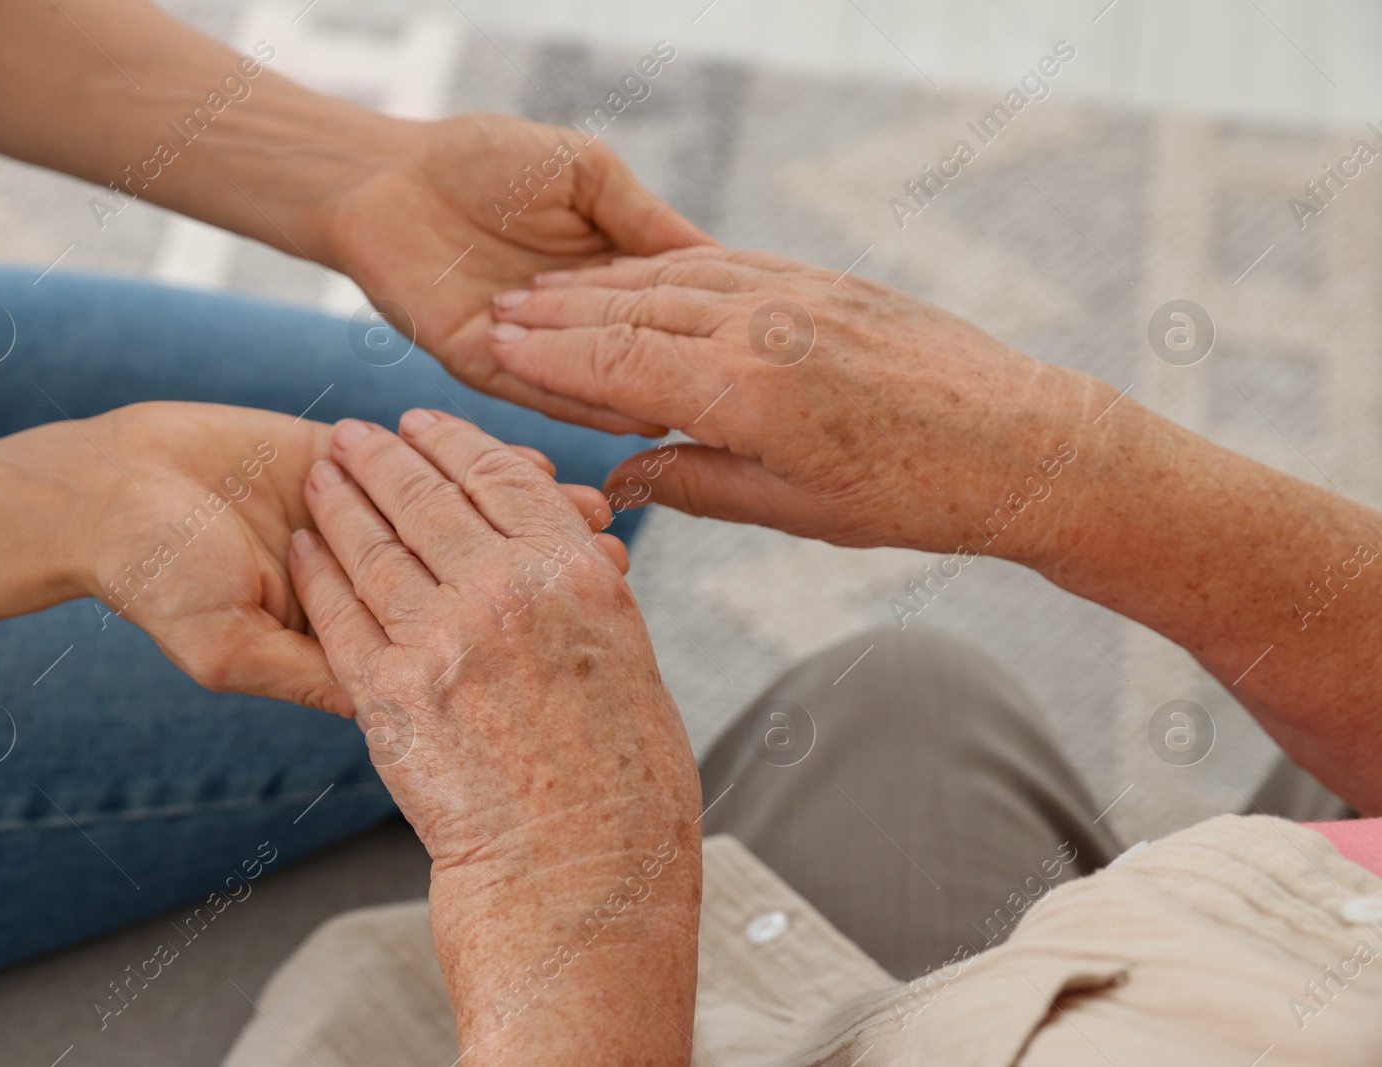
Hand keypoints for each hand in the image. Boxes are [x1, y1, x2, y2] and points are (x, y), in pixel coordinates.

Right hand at [71, 403, 622, 715]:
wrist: (110, 495)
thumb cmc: (156, 581)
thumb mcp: (233, 646)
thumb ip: (314, 673)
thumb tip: (392, 709)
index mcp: (353, 636)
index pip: (446, 647)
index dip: (509, 641)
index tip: (577, 632)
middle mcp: (373, 583)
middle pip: (472, 583)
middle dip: (540, 574)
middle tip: (610, 561)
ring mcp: (372, 523)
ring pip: (464, 522)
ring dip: (526, 519)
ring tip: (591, 516)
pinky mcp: (357, 465)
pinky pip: (432, 467)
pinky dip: (480, 466)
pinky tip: (534, 468)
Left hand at [286, 411, 700, 1059]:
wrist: (580, 874)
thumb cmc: (624, 785)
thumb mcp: (631, 665)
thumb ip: (588, 599)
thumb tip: (572, 558)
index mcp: (578, 575)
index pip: (504, 479)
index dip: (455, 443)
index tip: (424, 423)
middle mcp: (508, 592)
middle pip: (428, 499)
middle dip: (382, 457)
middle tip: (351, 432)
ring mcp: (443, 641)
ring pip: (375, 546)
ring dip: (339, 500)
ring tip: (317, 471)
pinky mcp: (389, 696)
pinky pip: (341, 615)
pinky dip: (318, 572)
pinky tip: (304, 545)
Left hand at [311, 113, 711, 433]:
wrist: (388, 175)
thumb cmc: (484, 159)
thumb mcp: (589, 174)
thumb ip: (646, 219)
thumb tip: (722, 256)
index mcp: (606, 274)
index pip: (671, 307)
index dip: (714, 322)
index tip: (769, 345)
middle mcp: (575, 321)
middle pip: (642, 355)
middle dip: (690, 373)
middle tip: (748, 399)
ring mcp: (532, 349)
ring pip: (598, 383)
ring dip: (644, 397)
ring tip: (699, 415)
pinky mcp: (485, 366)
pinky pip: (542, 393)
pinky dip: (585, 404)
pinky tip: (630, 412)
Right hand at [486, 248, 1119, 563]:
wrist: (1021, 442)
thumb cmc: (913, 494)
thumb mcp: (794, 511)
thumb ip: (697, 483)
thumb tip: (621, 478)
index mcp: (749, 392)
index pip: (618, 363)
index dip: (549, 355)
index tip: (495, 343)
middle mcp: (764, 328)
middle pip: (633, 308)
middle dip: (559, 309)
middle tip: (499, 309)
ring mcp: (796, 293)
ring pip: (675, 277)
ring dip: (604, 281)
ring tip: (549, 287)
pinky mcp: (825, 280)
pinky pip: (727, 262)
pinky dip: (670, 265)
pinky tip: (640, 272)